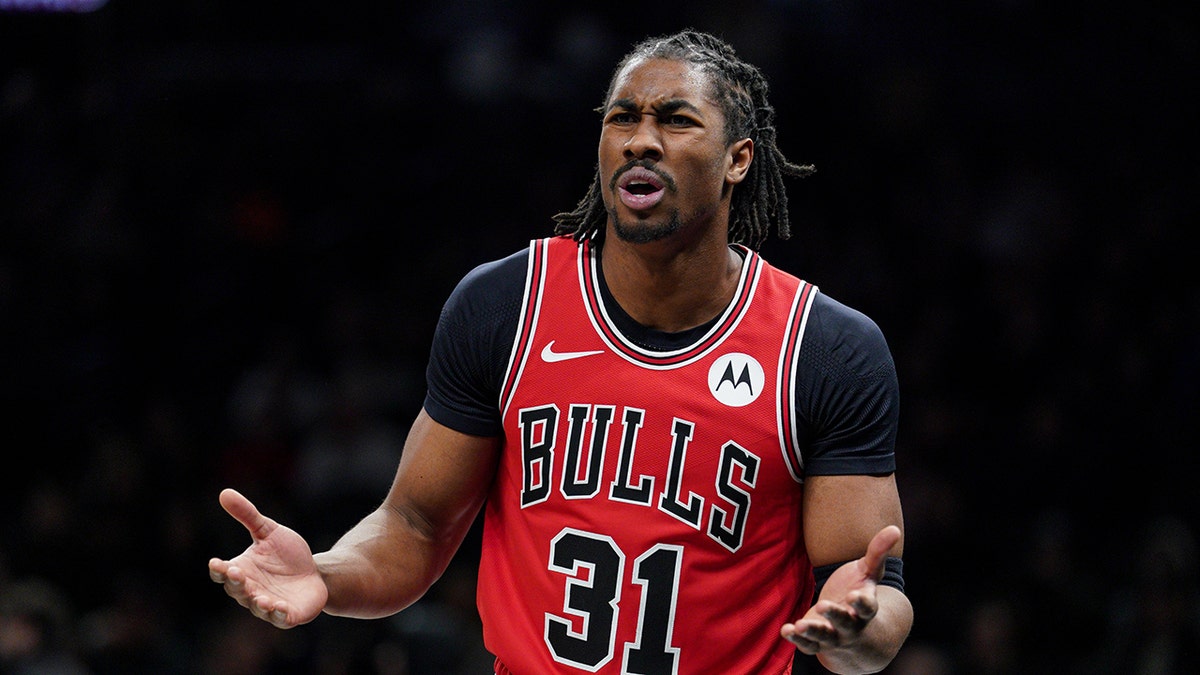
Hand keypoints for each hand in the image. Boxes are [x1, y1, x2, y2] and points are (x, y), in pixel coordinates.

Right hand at [207, 488, 327, 627]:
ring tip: (261, 598)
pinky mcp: (287, 615)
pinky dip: (277, 614)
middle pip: (238, 590)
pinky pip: (279, 619)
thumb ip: (247, 515)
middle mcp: (250, 591)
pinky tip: (279, 607)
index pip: (223, 573)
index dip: (219, 569)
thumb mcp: (268, 531)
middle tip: (237, 574)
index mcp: (241, 571)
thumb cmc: (287, 554)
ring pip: (257, 607)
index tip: (216, 563)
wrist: (314, 573)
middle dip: (237, 584)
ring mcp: (267, 605)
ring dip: (258, 603)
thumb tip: (224, 492)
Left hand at [781, 525, 900, 655]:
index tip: (854, 595)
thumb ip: (878, 552)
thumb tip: (894, 528)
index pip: (867, 608)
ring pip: (825, 637)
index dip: (861, 603)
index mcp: (866, 609)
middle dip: (835, 615)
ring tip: (800, 625)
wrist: (855, 630)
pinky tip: (786, 630)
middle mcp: (852, 626)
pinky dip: (798, 640)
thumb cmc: (859, 592)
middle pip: (845, 623)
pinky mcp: (817, 642)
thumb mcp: (869, 572)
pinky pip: (808, 646)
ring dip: (813, 632)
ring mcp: (834, 636)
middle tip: (822, 606)